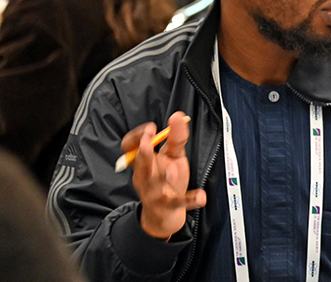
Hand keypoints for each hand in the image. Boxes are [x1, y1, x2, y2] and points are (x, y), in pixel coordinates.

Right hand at [121, 111, 205, 238]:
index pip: (129, 148)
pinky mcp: (170, 206)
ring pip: (155, 186)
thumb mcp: (172, 157)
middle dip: (144, 156)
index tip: (151, 129)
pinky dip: (190, 200)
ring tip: (171, 172)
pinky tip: (201, 196)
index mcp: (143, 163)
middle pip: (140, 167)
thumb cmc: (167, 180)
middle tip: (148, 144)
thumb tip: (179, 115)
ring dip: (161, 178)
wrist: (165, 214)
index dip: (136, 138)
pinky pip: (179, 203)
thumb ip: (175, 138)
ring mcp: (155, 194)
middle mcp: (144, 178)